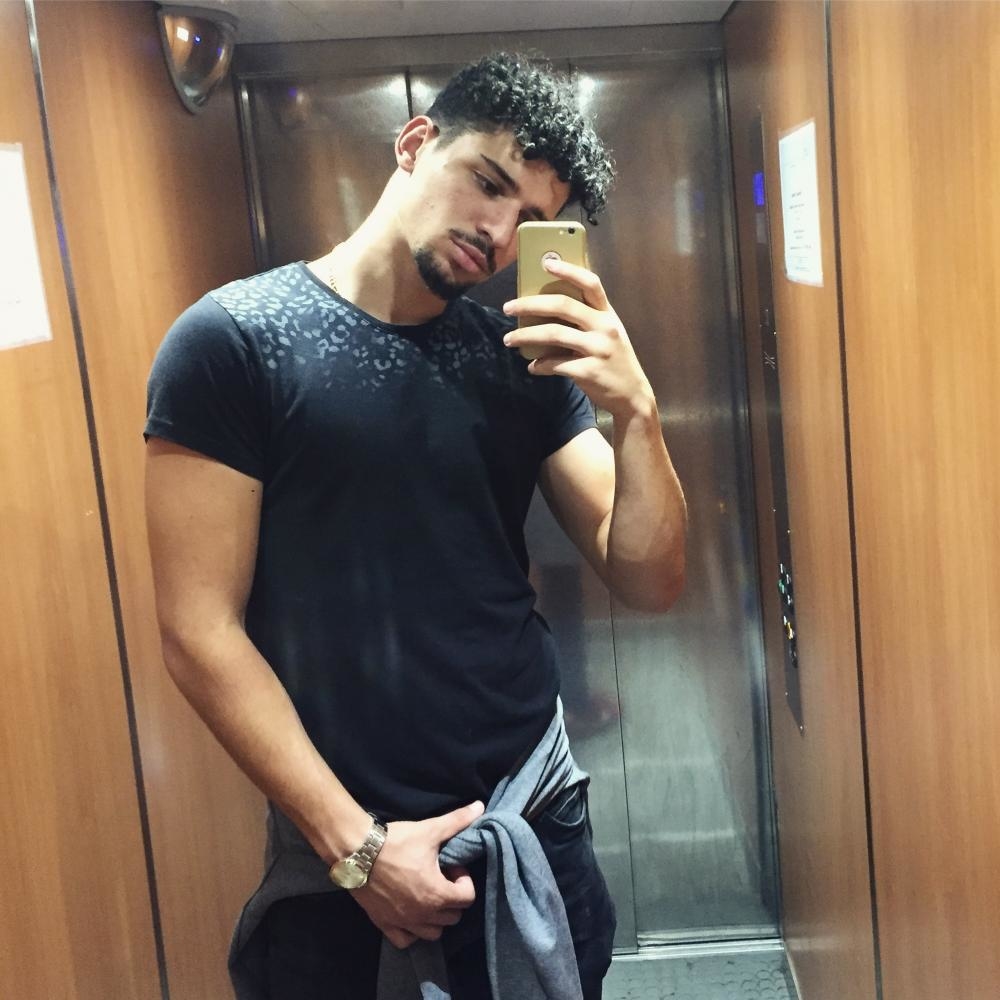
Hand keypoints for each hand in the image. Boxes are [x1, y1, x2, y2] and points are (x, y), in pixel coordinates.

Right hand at [352, 801, 483, 948]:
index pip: (468, 898)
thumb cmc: (396, 842)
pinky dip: (412, 932)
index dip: (464, 880)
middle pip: (453, 917)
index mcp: (437, 894)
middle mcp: (423, 915)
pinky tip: (410, 913)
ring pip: (433, 933)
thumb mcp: (430, 830)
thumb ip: (457, 821)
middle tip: (441, 878)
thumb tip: (480, 806)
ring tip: (428, 895)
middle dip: (453, 897)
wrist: (357, 852)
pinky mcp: (385, 925)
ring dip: (436, 918)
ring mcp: (403, 922)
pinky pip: (406, 941)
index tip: (452, 866)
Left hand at [502, 258, 655, 420]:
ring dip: (525, 336)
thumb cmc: (613, 360)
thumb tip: (544, 308)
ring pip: (553, 334)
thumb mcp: (607, 334)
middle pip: (563, 306)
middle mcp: (604, 327)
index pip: (591, 283)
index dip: (569, 270)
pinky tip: (532, 367)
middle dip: (530, 304)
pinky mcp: (589, 372)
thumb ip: (585, 319)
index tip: (546, 262)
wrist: (632, 395)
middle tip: (507, 307)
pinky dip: (540, 365)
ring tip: (509, 339)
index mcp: (608, 314)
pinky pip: (555, 364)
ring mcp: (598, 349)